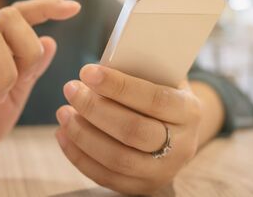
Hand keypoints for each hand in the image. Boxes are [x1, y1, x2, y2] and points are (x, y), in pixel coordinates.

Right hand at [0, 0, 80, 180]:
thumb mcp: (14, 98)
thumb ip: (31, 71)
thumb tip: (51, 41)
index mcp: (0, 50)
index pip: (23, 15)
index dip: (47, 7)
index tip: (75, 8)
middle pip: (8, 15)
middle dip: (28, 46)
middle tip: (24, 78)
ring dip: (3, 69)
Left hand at [55, 65, 201, 194]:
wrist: (176, 129)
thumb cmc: (160, 91)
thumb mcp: (160, 76)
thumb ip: (137, 69)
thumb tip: (99, 66)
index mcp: (189, 110)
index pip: (154, 99)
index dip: (118, 86)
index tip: (87, 72)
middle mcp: (181, 145)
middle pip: (133, 131)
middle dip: (95, 109)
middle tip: (71, 89)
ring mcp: (163, 171)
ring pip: (117, 158)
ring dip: (82, 134)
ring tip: (64, 112)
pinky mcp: (142, 188)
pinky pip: (105, 176)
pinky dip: (79, 155)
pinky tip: (63, 134)